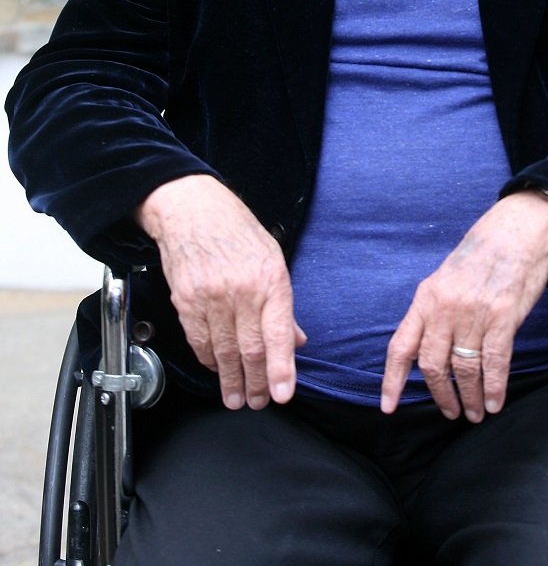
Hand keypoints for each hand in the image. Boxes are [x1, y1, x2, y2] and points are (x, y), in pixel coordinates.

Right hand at [135, 174, 305, 410]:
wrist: (193, 211)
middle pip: (250, 349)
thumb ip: (283, 304)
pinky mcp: (187, 301)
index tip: (283, 393)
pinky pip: (199, 341)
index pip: (279, 334)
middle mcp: (242, 290)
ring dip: (231, 379)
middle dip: (256, 383)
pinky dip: (209, 360)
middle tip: (258, 402)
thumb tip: (296, 341)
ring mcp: (212, 297)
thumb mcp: (273, 259)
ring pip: (224, 351)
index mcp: (271, 279)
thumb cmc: (237, 231)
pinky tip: (216, 370)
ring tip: (235, 398)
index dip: (281, 369)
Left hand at [381, 191, 547, 422]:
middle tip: (450, 412)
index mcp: (426, 297)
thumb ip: (435, 310)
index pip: (401, 346)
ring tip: (475, 413)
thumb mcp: (445, 278)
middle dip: (440, 395)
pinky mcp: (502, 318)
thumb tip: (429, 347)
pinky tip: (494, 403)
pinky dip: (494, 388)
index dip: (392, 380)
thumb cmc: (482, 255)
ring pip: (463, 369)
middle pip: (432, 364)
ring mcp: (473, 313)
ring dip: (469, 397)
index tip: (388, 407)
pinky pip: (493, 363)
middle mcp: (445, 307)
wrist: (516, 232)